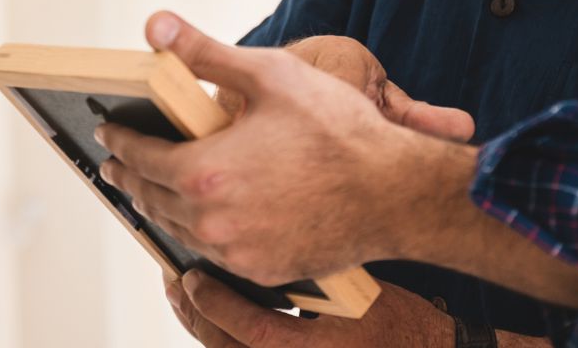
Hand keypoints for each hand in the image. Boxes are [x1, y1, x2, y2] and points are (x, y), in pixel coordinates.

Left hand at [98, 12, 459, 283]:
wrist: (395, 193)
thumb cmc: (338, 130)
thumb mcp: (270, 75)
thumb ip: (204, 53)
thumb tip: (156, 26)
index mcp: (204, 172)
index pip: (139, 157)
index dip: (119, 142)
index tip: (109, 133)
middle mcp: (212, 221)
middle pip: (152, 198)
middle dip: (130, 177)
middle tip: (119, 165)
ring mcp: (236, 252)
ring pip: (180, 231)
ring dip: (162, 206)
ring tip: (156, 189)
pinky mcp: (262, 271)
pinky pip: (215, 254)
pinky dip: (200, 232)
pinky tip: (205, 218)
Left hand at [166, 272, 453, 347]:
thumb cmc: (400, 322)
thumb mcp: (354, 289)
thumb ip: (304, 273)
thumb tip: (253, 241)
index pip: (250, 330)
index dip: (214, 302)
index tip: (193, 276)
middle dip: (196, 315)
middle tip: (177, 283)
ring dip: (204, 326)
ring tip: (187, 297)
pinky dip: (224, 336)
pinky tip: (216, 316)